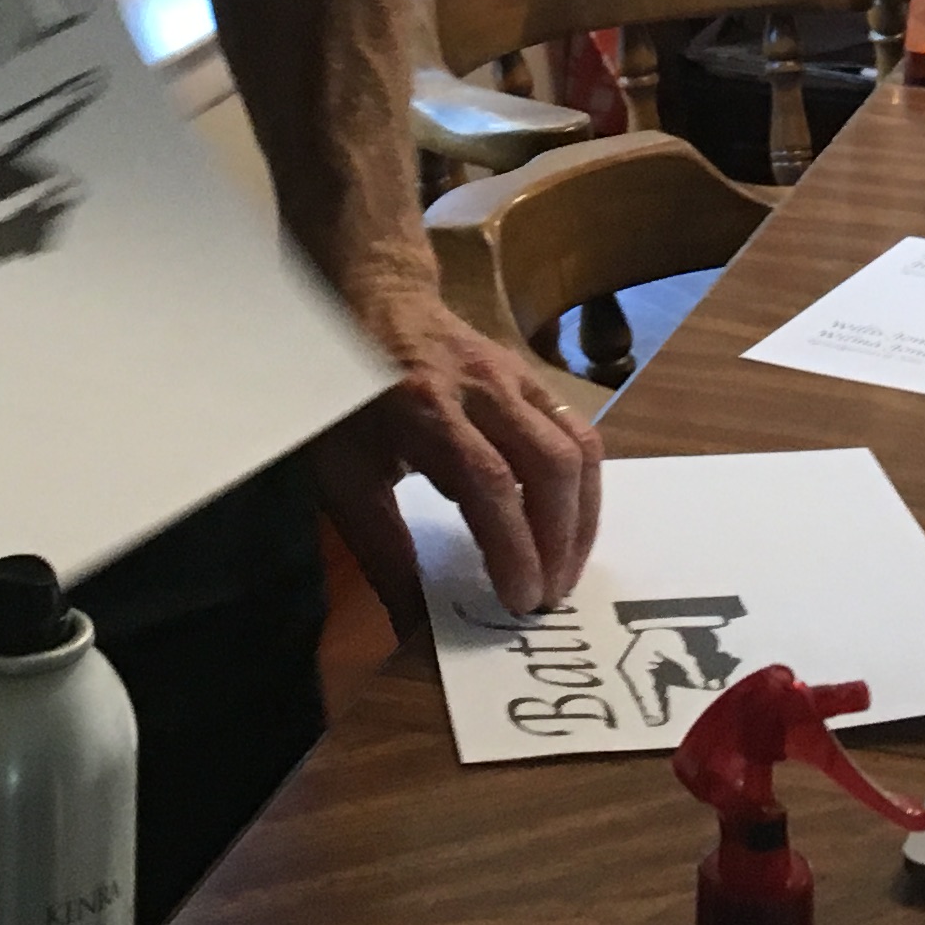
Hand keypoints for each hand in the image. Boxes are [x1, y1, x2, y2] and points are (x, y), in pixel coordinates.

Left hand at [312, 287, 606, 636]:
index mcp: (426, 411)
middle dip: (560, 541)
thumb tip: (411, 623)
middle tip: (548, 598)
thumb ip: (380, 546)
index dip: (513, 547)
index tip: (519, 600)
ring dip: (581, 518)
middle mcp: (482, 389)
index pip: (489, 484)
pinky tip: (569, 524)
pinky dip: (583, 486)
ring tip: (566, 570)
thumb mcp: (341, 472)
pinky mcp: (535, 377)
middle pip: (550, 465)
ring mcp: (516, 377)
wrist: (374, 301)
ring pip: (579, 447)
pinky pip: (578, 432)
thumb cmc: (348, 394)